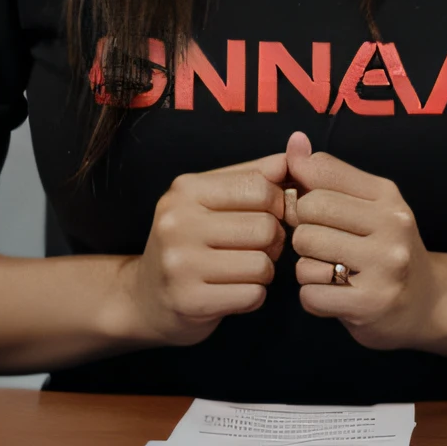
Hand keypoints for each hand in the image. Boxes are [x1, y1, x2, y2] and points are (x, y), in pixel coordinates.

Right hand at [118, 156, 287, 346]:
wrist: (145, 298)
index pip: (260, 186)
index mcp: (186, 189)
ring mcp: (179, 264)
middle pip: (265, 226)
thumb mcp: (213, 198)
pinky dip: (254, 295)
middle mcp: (177, 223)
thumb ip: (257, 173)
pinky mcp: (189, 302)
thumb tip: (300, 145)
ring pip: (262, 263)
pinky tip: (234, 291)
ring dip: (265, 269)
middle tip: (259, 246)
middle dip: (274, 239)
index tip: (272, 214)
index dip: (279, 202)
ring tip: (245, 268)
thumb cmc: (192, 241)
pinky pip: (252, 295)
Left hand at [285, 132, 445, 350]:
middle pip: (307, 214)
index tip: (312, 212)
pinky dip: (313, 297)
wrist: (427, 302)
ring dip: (307, 267)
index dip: (302, 194)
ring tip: (330, 270)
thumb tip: (295, 142)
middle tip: (323, 245)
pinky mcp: (371, 304)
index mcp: (387, 195)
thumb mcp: (368, 204)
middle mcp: (392, 225)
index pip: (320, 174)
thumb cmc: (385, 248)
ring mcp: (384, 266)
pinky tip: (334, 295)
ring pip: (305, 256)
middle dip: (304, 232)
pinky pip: (310, 294)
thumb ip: (328, 175)